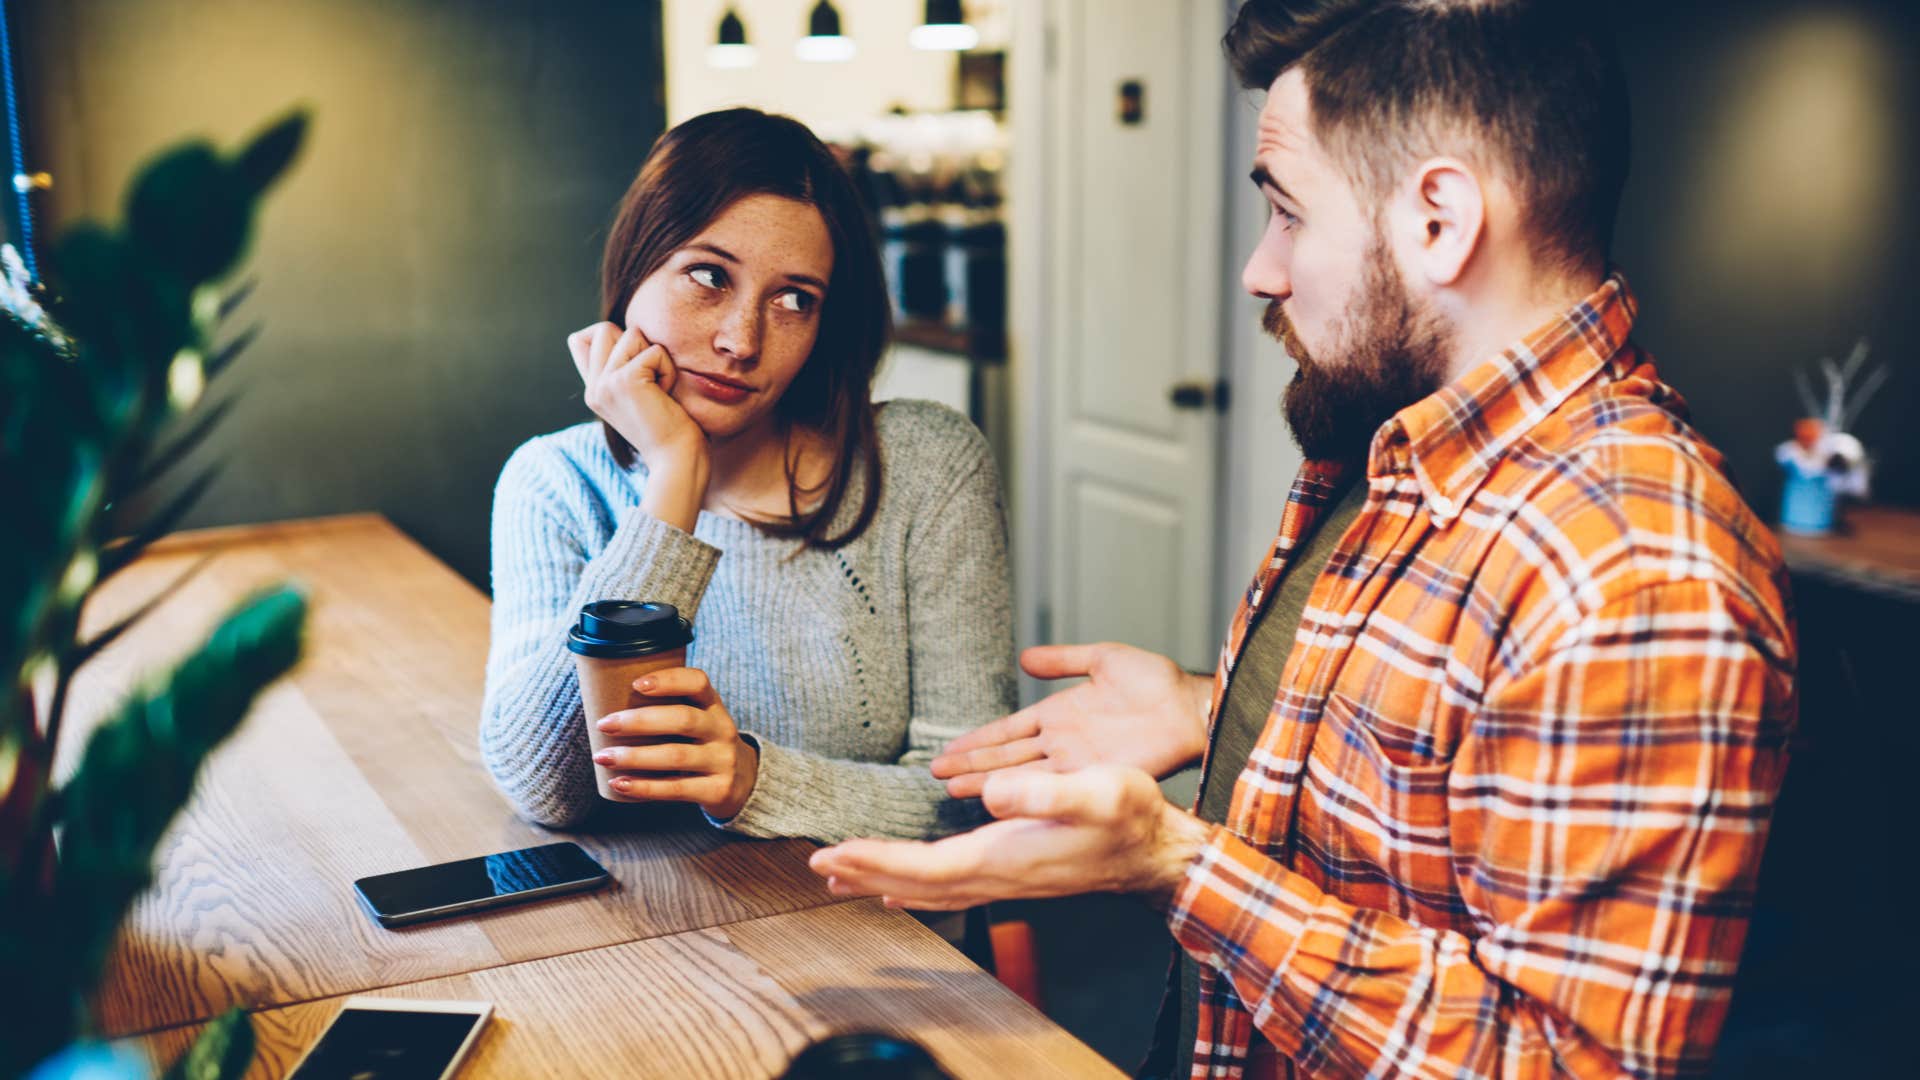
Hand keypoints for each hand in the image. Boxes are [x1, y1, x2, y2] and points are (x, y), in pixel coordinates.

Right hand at [568, 322, 708, 529]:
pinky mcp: (624, 381)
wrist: (677, 461)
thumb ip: (626, 368)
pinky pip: (654, 351)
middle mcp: (594, 387)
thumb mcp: (642, 396)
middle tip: (652, 381)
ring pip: (631, 333)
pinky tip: (667, 396)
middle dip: (638, 345)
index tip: (637, 368)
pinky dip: (668, 370)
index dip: (611, 338)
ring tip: (660, 390)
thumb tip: (631, 334)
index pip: (581, 340)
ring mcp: (604, 384)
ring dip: (657, 358)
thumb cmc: (672, 430)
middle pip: (604, 329)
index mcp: (595, 391)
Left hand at [590, 667, 758, 819]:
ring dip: (635, 756)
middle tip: (604, 724)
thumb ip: (666, 709)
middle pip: (682, 719)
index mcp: (713, 705)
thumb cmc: (702, 744)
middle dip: (639, 721)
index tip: (636, 684)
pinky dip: (644, 788)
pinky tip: (620, 784)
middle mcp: (722, 729)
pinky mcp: (717, 790)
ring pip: (676, 755)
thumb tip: (603, 701)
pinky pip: (676, 788)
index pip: (697, 682)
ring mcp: (722, 761)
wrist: (743, 782)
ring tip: (603, 757)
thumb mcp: (698, 720)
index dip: (668, 680)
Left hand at [809, 766, 1212, 909]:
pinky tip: (905, 886)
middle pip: (917, 884)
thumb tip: (993, 793)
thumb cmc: (1132, 816)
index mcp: (1006, 856)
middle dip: (865, 873)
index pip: (925, 867)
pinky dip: (918, 887)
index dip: (876, 861)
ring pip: (931, 890)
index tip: (833, 853)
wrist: (1159, 852)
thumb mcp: (1096, 790)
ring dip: (884, 881)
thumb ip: (1044, 792)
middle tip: (817, 865)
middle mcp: (999, 876)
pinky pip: (951, 888)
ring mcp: (1007, 881)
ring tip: (844, 877)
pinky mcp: (1015, 875)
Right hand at [929, 643, 1210, 797]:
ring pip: (1020, 774)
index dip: (977, 740)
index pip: (1008, 730)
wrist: (1188, 708)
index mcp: (1058, 715)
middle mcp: (1060, 743)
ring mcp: (1074, 762)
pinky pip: (1050, 785)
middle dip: (970, 765)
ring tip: (952, 788)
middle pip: (1005, 757)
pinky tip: (997, 799)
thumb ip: (1063, 660)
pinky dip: (1022, 792)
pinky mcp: (1092, 776)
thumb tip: (1025, 657)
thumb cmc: (1154, 682)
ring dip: (987, 781)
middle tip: (935, 773)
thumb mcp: (1102, 659)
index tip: (948, 749)